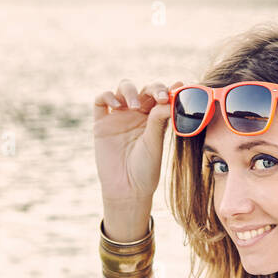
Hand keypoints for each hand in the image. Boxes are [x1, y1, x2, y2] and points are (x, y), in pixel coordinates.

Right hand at [93, 77, 180, 208]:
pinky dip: (107, 96)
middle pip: (143, 89)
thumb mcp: (154, 143)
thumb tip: (171, 97)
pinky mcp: (101, 124)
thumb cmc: (145, 170)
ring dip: (130, 91)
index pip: (159, 95)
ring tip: (135, 106)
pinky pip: (100, 101)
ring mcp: (118, 117)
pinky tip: (117, 106)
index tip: (177, 89)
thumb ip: (159, 119)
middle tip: (160, 97)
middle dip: (153, 88)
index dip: (167, 89)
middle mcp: (136, 115)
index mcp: (153, 119)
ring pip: (123, 89)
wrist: (126, 189)